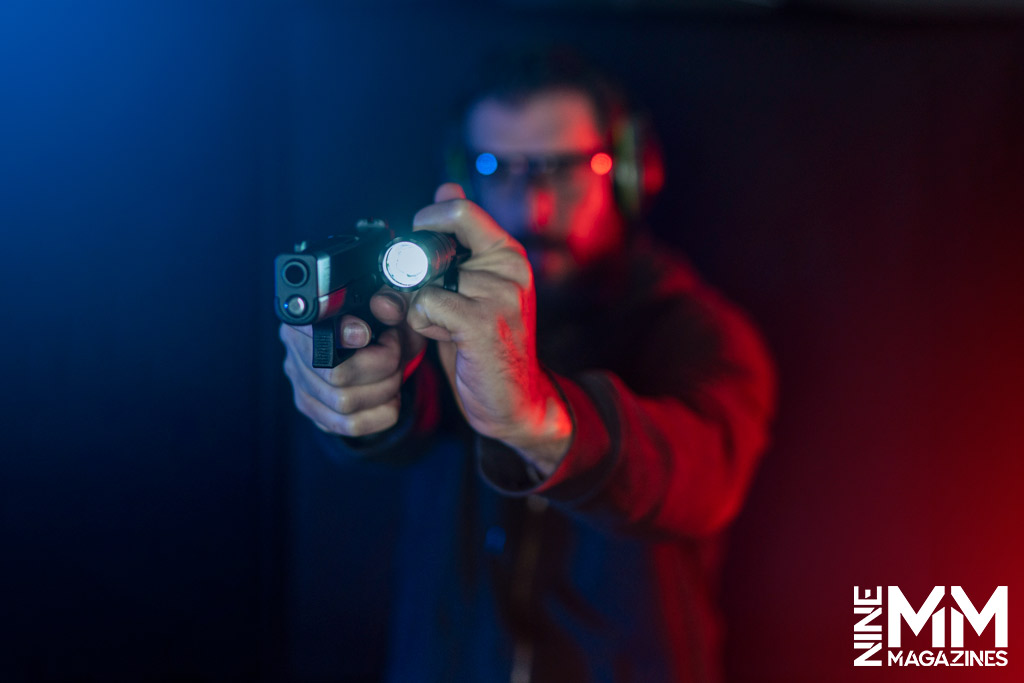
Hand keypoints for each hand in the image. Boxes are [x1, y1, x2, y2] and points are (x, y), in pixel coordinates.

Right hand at [280, 292, 425, 436]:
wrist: (391, 346)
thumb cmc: (389, 321)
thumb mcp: (397, 303)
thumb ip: (394, 299)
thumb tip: (386, 306)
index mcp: (309, 316)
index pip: (312, 330)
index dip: (343, 335)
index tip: (368, 334)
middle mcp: (295, 349)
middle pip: (335, 375)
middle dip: (381, 368)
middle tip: (396, 354)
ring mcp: (302, 384)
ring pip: (343, 403)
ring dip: (384, 391)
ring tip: (396, 374)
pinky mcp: (315, 410)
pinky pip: (348, 425)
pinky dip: (379, 414)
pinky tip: (390, 398)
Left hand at [404, 183, 571, 474]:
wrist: (517, 400)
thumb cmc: (487, 344)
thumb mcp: (474, 287)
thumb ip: (461, 241)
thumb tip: (447, 186)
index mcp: (507, 254)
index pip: (461, 210)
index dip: (426, 221)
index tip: (415, 243)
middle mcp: (509, 269)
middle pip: (430, 252)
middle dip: (414, 281)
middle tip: (430, 306)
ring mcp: (500, 295)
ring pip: (422, 283)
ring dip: (419, 310)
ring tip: (447, 329)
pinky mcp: (483, 323)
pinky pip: (424, 306)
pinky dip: (422, 325)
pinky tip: (447, 340)